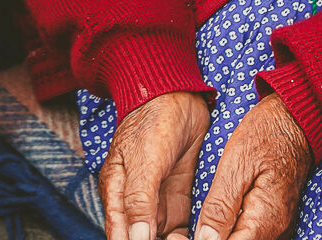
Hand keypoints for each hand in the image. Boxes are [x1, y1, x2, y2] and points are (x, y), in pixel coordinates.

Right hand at [101, 91, 210, 239]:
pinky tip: (204, 237)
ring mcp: (159, 200)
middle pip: (142, 239)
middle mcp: (136, 201)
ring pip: (165, 237)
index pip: (120, 236)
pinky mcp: (180, 197)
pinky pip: (184, 227)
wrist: (180, 95)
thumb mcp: (145, 160)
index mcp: (118, 193)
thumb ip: (139, 200)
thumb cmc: (154, 121)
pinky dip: (192, 236)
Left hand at [191, 93, 310, 239]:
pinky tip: (217, 213)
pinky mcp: (272, 213)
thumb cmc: (267, 133)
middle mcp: (275, 227)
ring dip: (221, 231)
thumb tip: (205, 239)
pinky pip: (249, 229)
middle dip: (214, 236)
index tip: (189, 233)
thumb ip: (221, 204)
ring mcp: (276, 221)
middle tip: (192, 224)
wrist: (295, 118)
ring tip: (202, 218)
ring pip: (243, 237)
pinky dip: (231, 225)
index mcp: (265, 218)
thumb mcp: (237, 163)